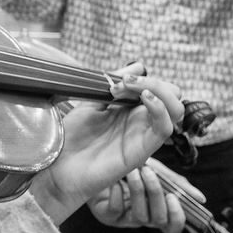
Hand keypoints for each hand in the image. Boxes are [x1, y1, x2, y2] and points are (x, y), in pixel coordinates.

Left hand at [28, 63, 184, 222]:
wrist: (57, 167)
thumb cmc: (71, 138)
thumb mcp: (91, 102)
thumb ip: (115, 84)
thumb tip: (139, 65)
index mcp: (130, 111)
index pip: (156, 88)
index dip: (141, 78)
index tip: (114, 81)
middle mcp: (140, 122)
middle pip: (171, 97)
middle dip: (154, 82)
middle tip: (124, 84)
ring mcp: (142, 136)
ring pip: (175, 110)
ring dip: (159, 91)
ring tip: (133, 89)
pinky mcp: (141, 151)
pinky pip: (165, 129)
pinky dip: (161, 109)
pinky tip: (144, 99)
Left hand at [87, 160, 206, 232]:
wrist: (98, 160)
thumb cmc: (128, 167)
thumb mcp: (156, 170)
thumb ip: (176, 183)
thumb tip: (201, 199)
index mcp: (156, 209)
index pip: (172, 227)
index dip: (177, 218)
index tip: (174, 198)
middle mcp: (143, 217)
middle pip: (158, 220)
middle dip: (156, 196)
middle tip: (149, 173)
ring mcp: (124, 218)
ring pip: (140, 217)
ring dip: (138, 192)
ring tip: (133, 171)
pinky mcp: (106, 215)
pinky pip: (115, 212)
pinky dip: (116, 196)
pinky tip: (115, 182)